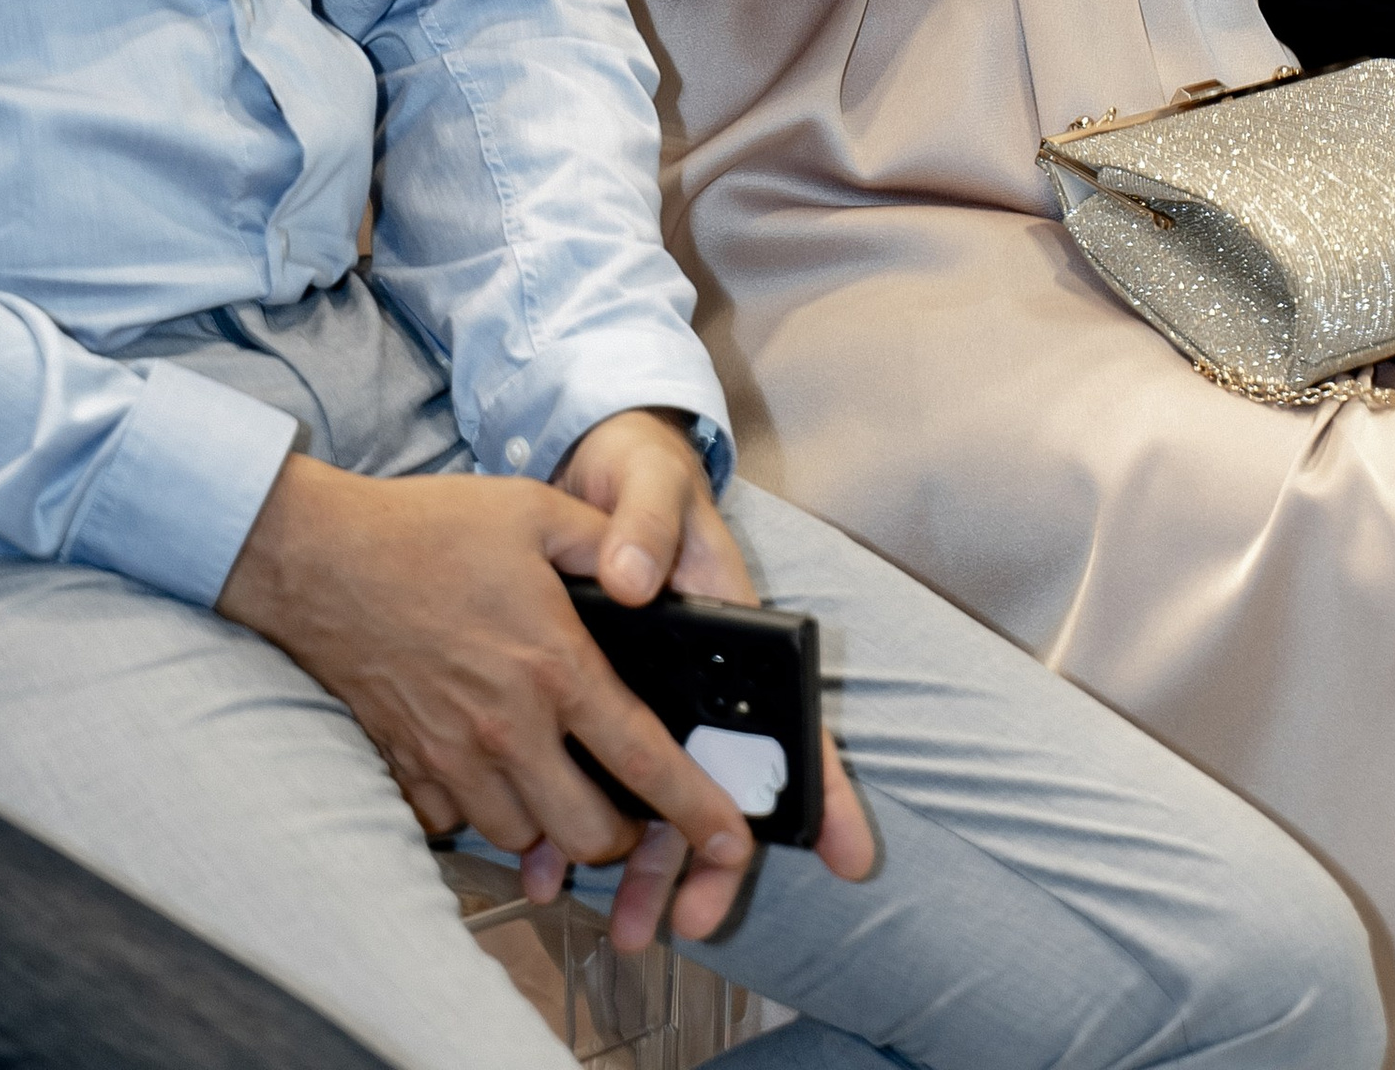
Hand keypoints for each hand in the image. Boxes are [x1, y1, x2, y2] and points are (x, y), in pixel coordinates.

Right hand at [216, 410, 869, 957]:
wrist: (320, 559)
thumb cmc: (429, 529)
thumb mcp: (534, 510)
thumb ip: (603, 542)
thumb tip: (650, 576)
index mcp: (554, 667)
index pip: (645, 760)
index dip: (698, 809)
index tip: (730, 839)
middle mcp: (509, 729)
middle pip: (590, 834)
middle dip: (624, 834)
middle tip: (630, 802)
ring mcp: (453, 758)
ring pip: (526, 840)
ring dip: (554, 825)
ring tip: (562, 782)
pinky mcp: (408, 770)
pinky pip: (460, 825)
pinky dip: (485, 812)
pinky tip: (492, 769)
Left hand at [559, 412, 871, 949]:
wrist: (589, 469)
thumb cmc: (644, 476)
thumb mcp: (652, 485)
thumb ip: (647, 525)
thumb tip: (633, 580)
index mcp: (738, 634)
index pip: (791, 721)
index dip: (823, 791)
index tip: (847, 856)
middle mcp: (702, 680)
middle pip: (722, 785)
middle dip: (713, 864)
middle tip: (693, 921)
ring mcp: (651, 696)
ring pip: (658, 799)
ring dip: (646, 867)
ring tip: (627, 926)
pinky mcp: (597, 703)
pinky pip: (596, 777)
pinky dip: (576, 824)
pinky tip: (547, 865)